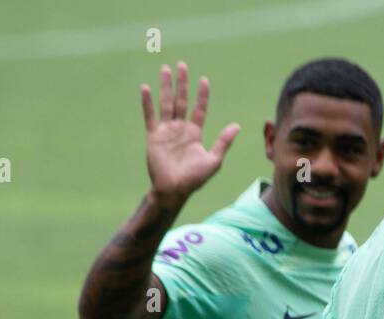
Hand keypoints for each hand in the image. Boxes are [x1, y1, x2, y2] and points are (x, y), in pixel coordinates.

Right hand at [141, 62, 239, 209]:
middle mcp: (180, 129)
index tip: (204, 80)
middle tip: (181, 64)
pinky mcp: (153, 136)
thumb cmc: (194, 179)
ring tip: (166, 69)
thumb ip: (223, 142)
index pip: (199, 109)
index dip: (202, 95)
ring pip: (166, 103)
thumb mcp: (214, 160)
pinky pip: (150, 116)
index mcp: (194, 133)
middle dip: (182, 83)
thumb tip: (237, 125)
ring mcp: (166, 131)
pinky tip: (146, 88)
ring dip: (166, 86)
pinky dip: (147, 102)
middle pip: (181, 100)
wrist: (173, 190)